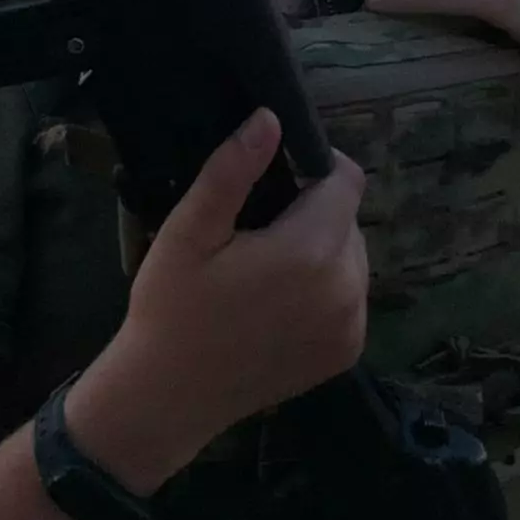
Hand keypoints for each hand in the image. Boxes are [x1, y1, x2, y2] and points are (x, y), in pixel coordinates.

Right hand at [65, 108, 367, 492]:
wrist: (167, 400)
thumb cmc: (171, 308)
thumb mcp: (188, 232)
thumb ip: (232, 171)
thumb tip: (269, 118)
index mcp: (310, 252)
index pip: (347, 180)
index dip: (317, 166)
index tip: (278, 176)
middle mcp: (345, 289)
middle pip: (348, 218)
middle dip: (314, 211)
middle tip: (259, 229)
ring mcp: (351, 326)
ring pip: (352, 256)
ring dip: (323, 248)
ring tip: (267, 265)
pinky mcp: (347, 352)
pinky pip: (350, 295)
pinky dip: (326, 288)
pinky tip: (280, 301)